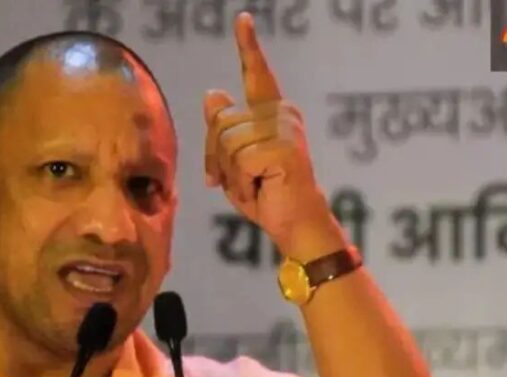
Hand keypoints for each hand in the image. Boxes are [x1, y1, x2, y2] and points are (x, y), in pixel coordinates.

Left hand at [204, 13, 345, 260]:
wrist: (294, 226)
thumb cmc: (265, 196)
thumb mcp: (233, 162)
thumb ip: (222, 130)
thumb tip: (212, 93)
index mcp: (272, 113)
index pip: (256, 74)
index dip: (248, 46)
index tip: (242, 19)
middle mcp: (283, 114)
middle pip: (220, 121)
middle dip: (216, 156)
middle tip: (235, 182)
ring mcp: (286, 129)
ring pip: (226, 142)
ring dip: (229, 174)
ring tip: (254, 186)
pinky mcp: (284, 149)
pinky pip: (238, 160)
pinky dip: (240, 184)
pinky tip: (261, 190)